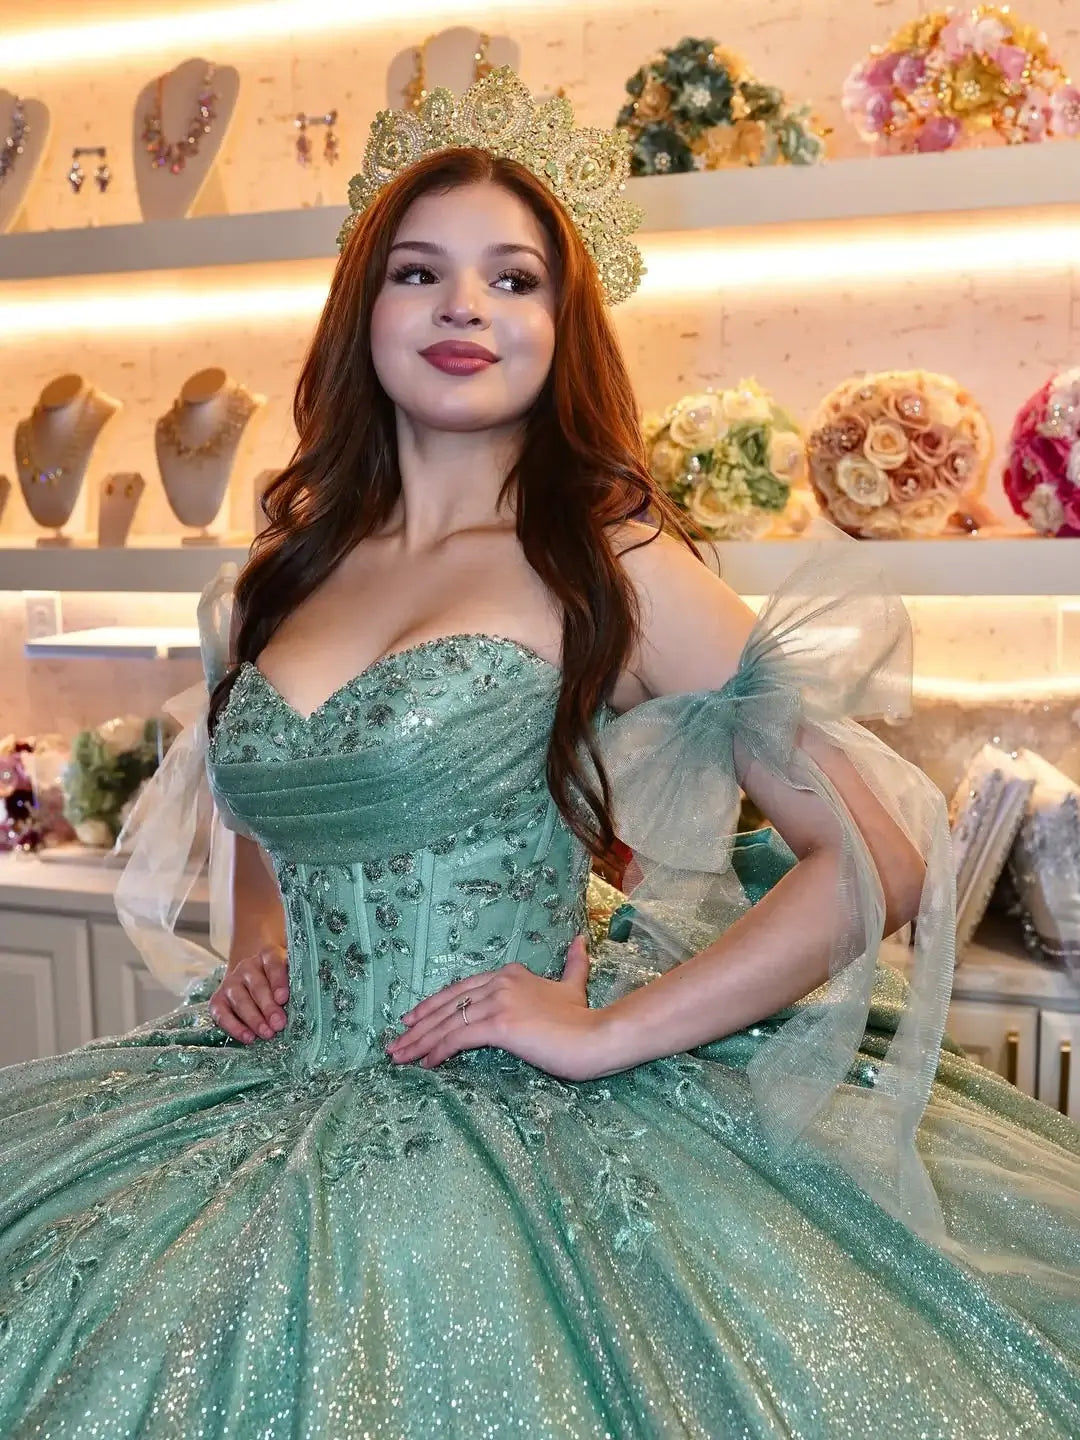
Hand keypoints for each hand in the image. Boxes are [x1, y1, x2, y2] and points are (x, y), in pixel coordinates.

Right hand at [208, 944, 288, 1044]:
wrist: (255, 977)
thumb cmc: (280, 981)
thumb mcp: (292, 975)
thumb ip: (298, 984)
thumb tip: (311, 1003)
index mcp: (269, 956)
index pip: (274, 964)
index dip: (278, 981)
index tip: (283, 998)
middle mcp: (248, 966)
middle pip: (257, 985)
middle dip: (268, 1007)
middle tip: (279, 1024)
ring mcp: (231, 982)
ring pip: (239, 999)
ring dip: (253, 1018)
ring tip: (267, 1033)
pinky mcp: (218, 999)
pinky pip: (222, 1013)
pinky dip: (234, 1027)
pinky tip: (248, 1037)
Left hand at [385, 936, 607, 1080]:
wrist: (596, 1036)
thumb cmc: (583, 1018)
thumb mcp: (574, 985)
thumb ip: (573, 963)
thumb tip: (581, 940)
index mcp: (510, 973)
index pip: (460, 989)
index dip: (433, 1005)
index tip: (413, 1019)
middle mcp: (500, 982)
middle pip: (448, 1005)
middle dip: (418, 1025)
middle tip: (396, 1043)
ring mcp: (499, 1002)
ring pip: (448, 1022)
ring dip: (420, 1041)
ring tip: (401, 1057)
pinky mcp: (500, 1025)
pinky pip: (459, 1037)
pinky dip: (439, 1049)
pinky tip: (427, 1062)